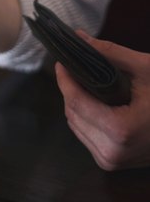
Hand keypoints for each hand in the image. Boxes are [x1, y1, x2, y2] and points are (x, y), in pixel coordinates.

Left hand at [56, 33, 149, 169]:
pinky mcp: (111, 163)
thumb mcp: (146, 70)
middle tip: (74, 68)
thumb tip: (79, 37)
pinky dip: (85, 118)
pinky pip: (85, 135)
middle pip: (72, 113)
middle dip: (70, 89)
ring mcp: (110, 161)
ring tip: (85, 84)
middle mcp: (111, 152)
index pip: (75, 101)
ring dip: (76, 104)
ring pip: (75, 125)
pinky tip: (95, 103)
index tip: (61, 60)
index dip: (64, 78)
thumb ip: (110, 53)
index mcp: (120, 130)